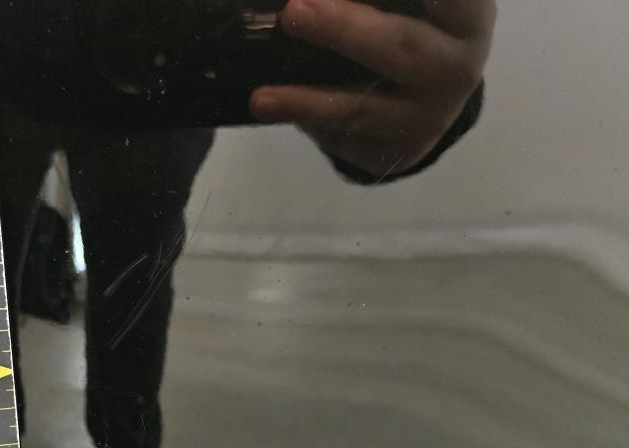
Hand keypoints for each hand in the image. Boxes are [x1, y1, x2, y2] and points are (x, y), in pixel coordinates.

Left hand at [250, 0, 495, 176]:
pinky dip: (311, 123)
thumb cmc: (418, 23)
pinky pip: (346, 140)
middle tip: (293, 11)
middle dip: (342, 30)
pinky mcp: (400, 155)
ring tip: (260, 99)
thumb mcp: (417, 4)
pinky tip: (284, 109)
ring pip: (360, 109)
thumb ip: (375, 3)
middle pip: (400, 49)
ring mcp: (428, 119)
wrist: (438, 91)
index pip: (452, 0)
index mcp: (466, 17)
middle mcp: (455, 69)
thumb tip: (307, 0)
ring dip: (304, 102)